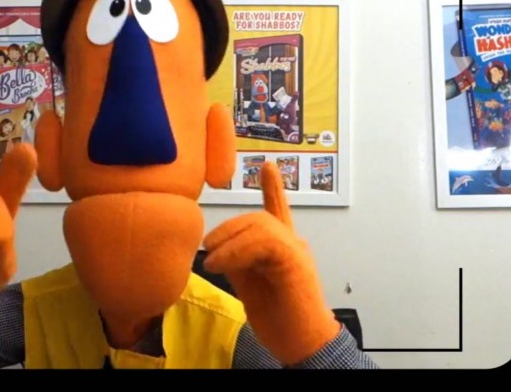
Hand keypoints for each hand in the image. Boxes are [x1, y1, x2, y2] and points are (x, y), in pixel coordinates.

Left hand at [203, 162, 339, 364]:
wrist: (301, 345)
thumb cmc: (279, 319)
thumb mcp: (248, 284)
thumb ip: (238, 261)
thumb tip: (219, 248)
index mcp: (282, 247)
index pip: (277, 211)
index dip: (273, 188)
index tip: (267, 165)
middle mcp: (292, 244)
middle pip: (259, 217)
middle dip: (228, 228)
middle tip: (209, 248)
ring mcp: (296, 251)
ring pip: (261, 225)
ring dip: (230, 241)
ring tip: (214, 260)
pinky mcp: (295, 262)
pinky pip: (265, 241)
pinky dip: (238, 250)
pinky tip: (223, 264)